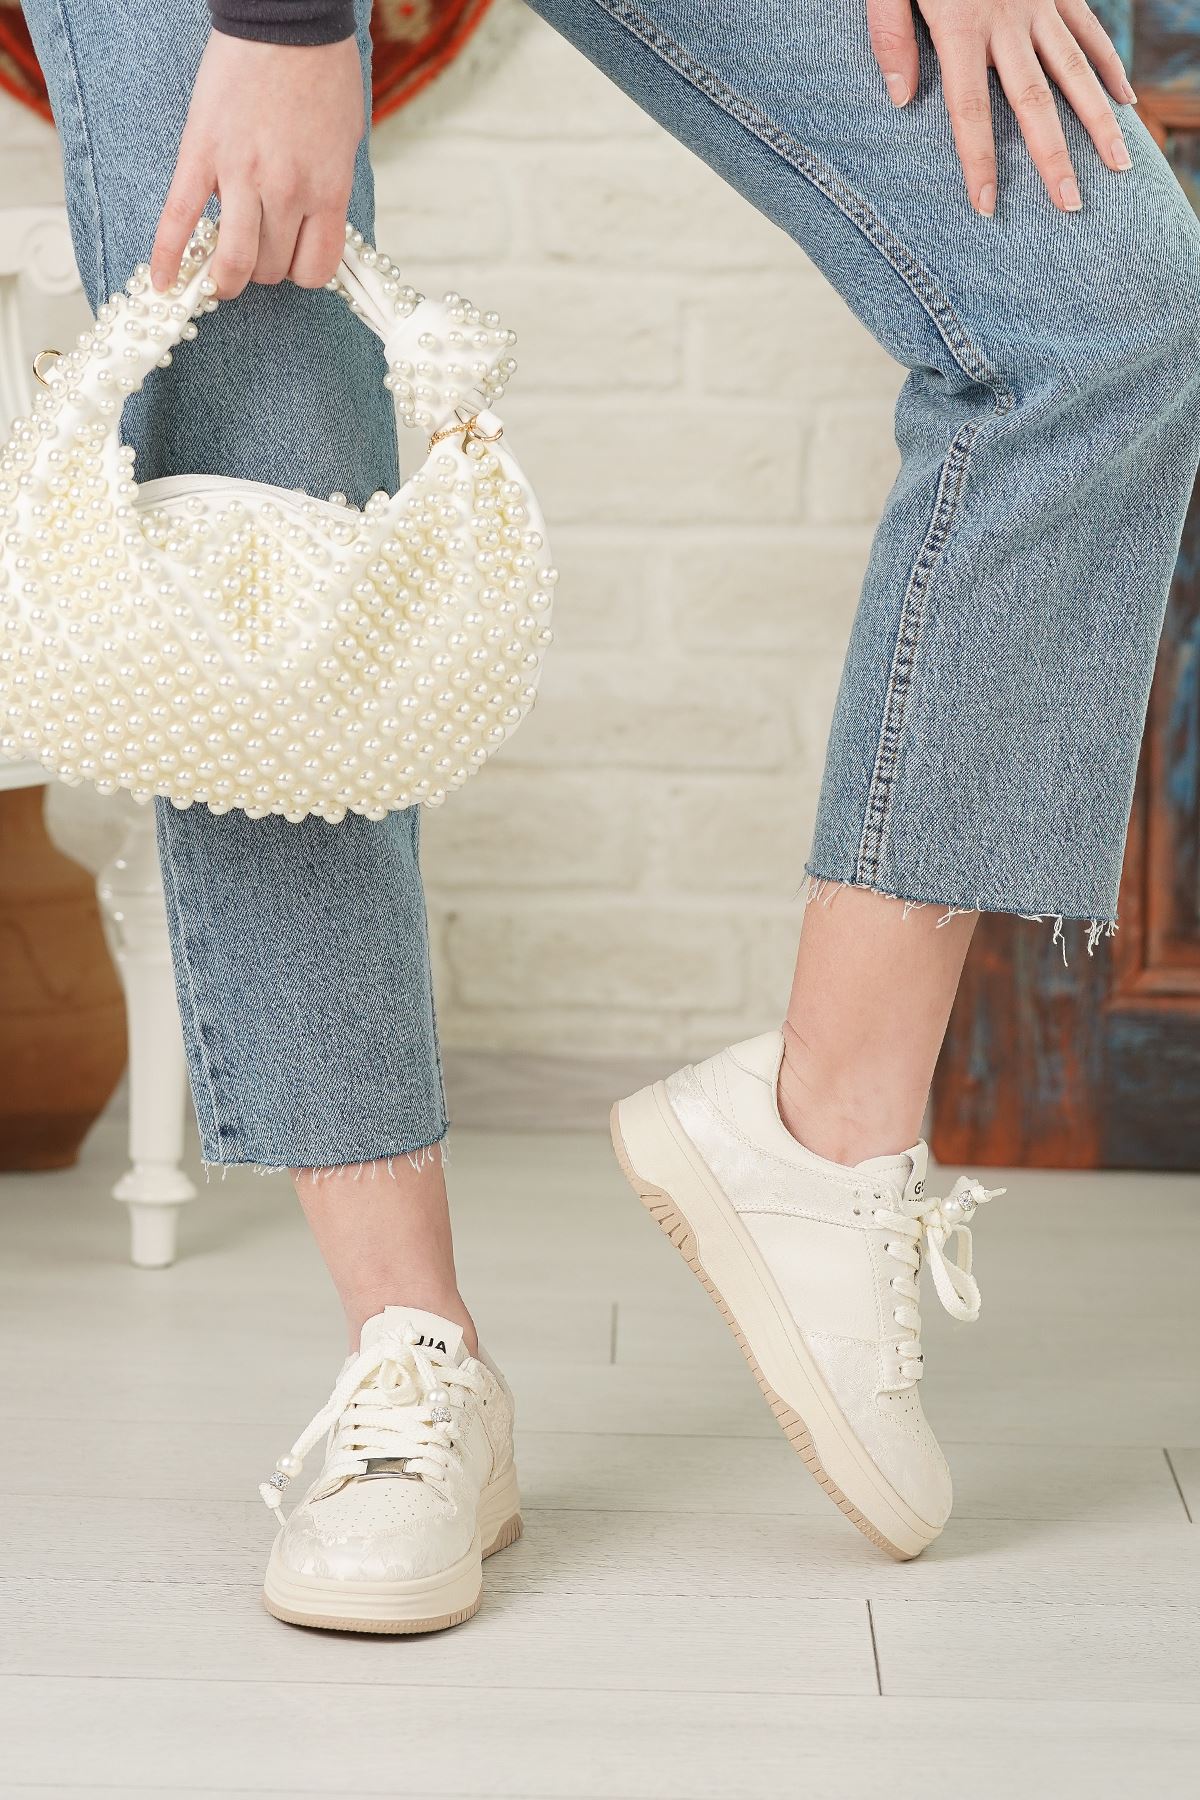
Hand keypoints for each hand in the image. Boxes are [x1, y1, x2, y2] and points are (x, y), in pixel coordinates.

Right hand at [150, 32, 363, 296]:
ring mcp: (240, 177)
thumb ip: (327, 193)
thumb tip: (310, 232)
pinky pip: (179, 220)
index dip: (301, 273)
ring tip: (217, 276)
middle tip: (255, 252)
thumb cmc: (321, 75)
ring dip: (225, 277)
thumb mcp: (344, 144)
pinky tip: (164, 283)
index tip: (293, 261)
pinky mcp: (200, 156)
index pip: (314, 270)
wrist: (285, 21)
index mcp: (326, 191)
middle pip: (270, 269)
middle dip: (263, 268)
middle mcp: (285, 193)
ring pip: (232, 261)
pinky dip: (169, 258)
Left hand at [866, 0, 1136, 215]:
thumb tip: (902, 100)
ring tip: (1118, 167)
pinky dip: (1109, 65)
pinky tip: (1124, 102)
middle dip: (1054, 156)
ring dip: (1097, 121)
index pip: (970, 111)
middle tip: (1072, 205)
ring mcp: (1038, 2)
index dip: (979, 161)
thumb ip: (889, 36)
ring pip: (1075, 69)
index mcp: (960, 25)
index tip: (989, 206)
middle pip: (1034, 100)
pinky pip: (1088, 28)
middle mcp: (1007, 19)